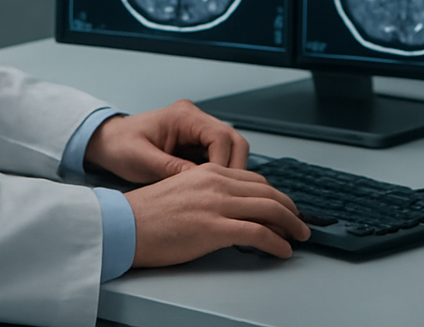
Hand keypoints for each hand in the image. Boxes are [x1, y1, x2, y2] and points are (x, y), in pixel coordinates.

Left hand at [84, 100, 247, 182]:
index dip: (224, 164)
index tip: (218, 187)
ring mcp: (197, 131)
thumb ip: (170, 169)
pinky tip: (210, 192)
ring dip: (229, 173)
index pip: (221, 137)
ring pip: (231, 150)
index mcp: (184, 116)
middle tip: (228, 195)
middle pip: (234, 141)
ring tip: (219, 196)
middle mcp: (195, 120)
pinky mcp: (196, 144)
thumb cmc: (119, 146)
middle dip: (235, 169)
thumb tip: (199, 183)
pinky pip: (218, 157)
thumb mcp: (141, 160)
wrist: (107, 142)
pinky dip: (219, 174)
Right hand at [127, 163, 310, 264]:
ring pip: (269, 210)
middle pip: (268, 193)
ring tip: (298, 237)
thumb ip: (207, 191)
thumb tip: (229, 206)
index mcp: (209, 172)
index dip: (275, 195)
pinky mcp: (214, 228)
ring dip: (290, 225)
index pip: (255, 180)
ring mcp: (217, 205)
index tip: (284, 207)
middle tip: (299, 223)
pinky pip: (258, 234)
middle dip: (290, 209)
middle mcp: (217, 183)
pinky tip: (282, 251)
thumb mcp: (182, 188)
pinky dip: (276, 243)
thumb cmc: (147, 214)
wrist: (124, 225)